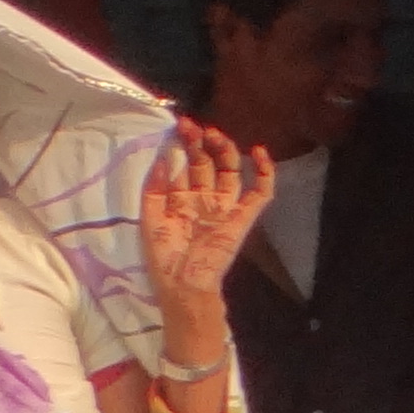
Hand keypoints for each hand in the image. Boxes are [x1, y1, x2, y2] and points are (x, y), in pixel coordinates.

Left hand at [139, 122, 278, 311]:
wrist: (183, 285)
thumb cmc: (163, 257)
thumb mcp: (149, 219)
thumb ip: (154, 188)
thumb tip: (164, 157)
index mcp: (181, 201)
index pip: (185, 166)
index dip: (183, 145)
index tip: (179, 127)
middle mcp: (204, 200)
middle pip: (207, 164)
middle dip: (201, 143)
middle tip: (193, 127)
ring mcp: (226, 207)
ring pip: (231, 171)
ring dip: (225, 150)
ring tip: (214, 134)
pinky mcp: (243, 217)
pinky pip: (260, 192)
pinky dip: (264, 172)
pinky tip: (258, 152)